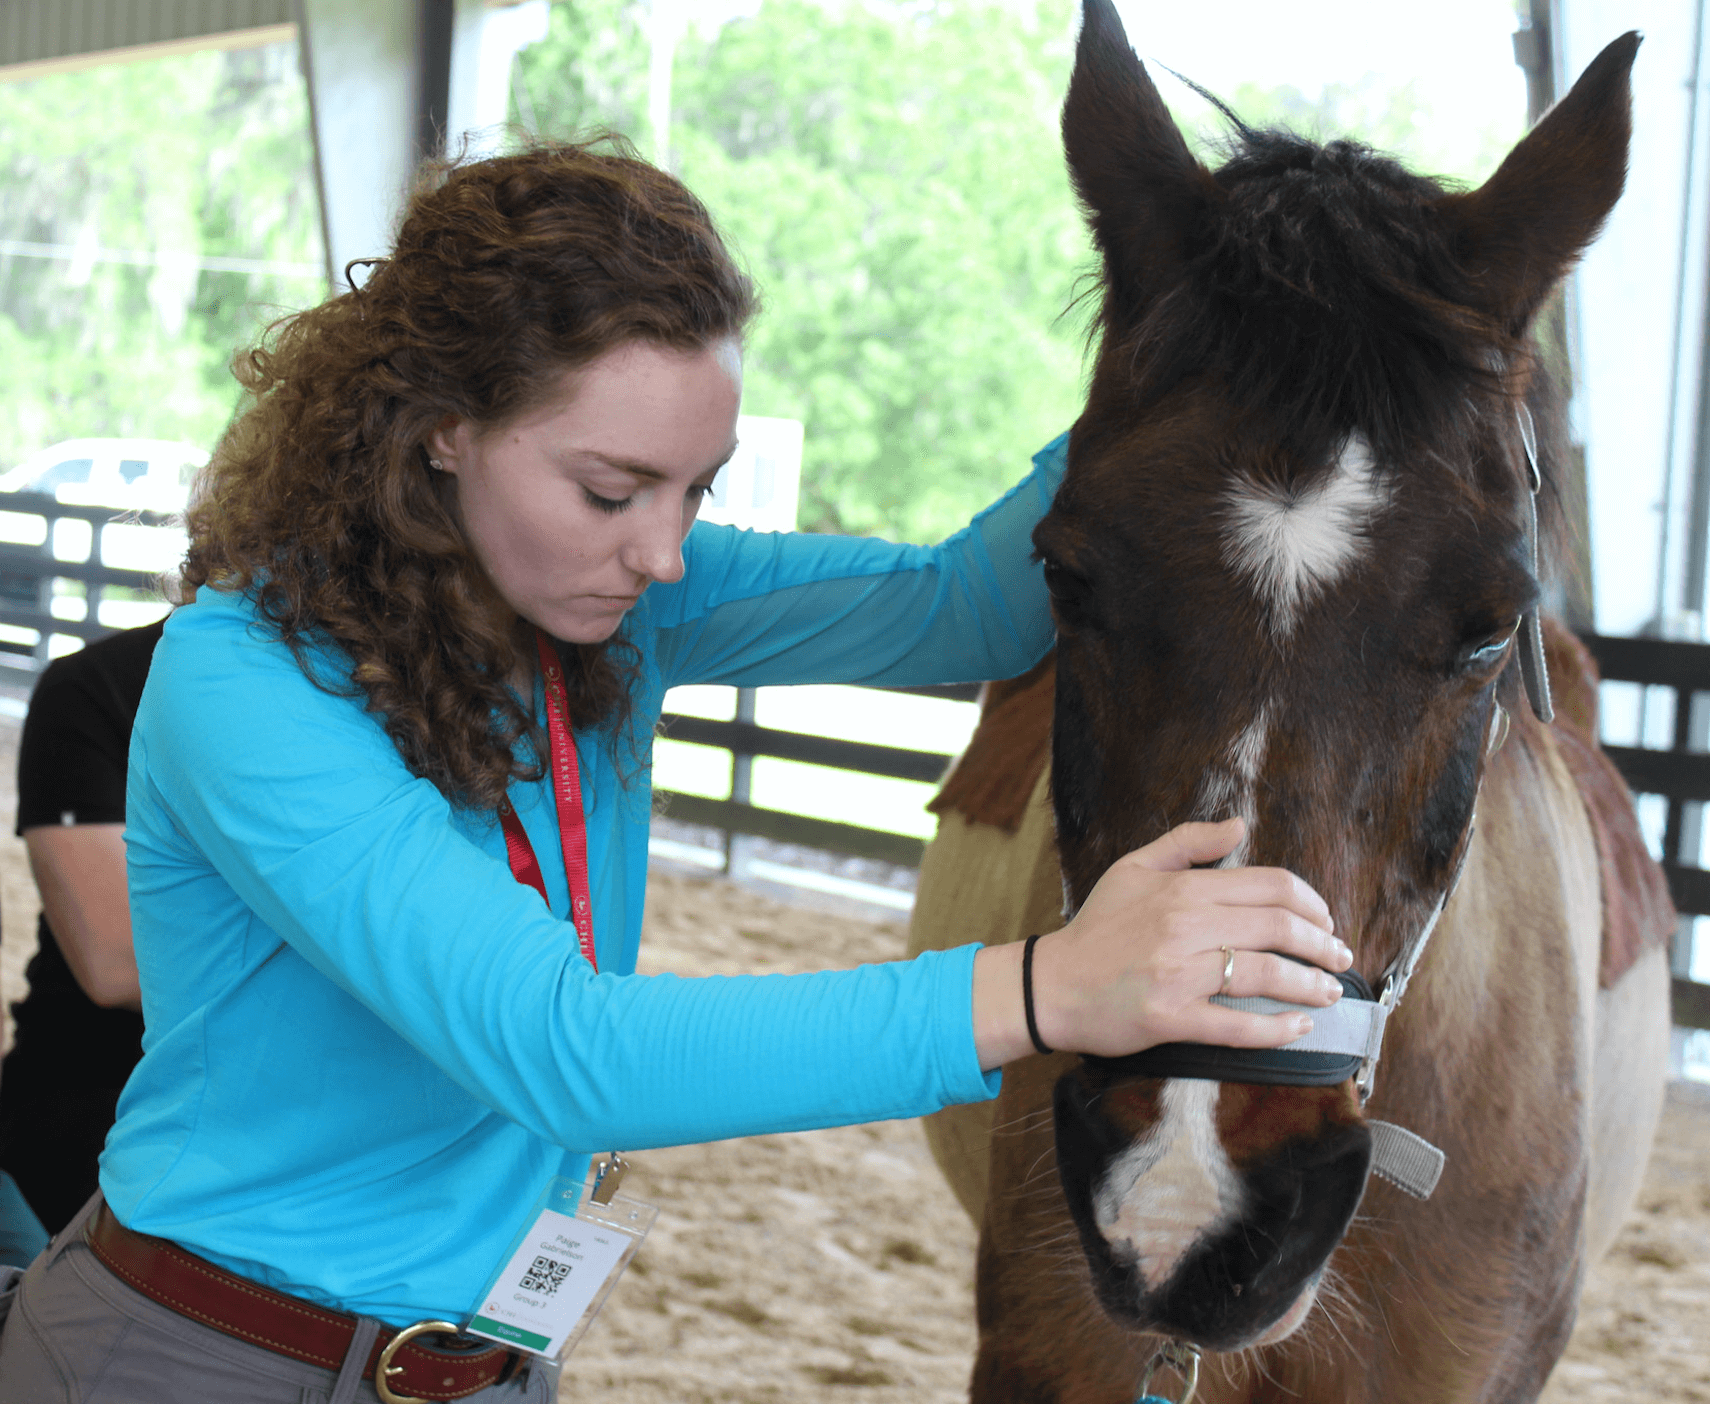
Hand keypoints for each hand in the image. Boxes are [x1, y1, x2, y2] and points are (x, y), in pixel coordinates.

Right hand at [971, 817, 1349, 1066]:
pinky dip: (1276, 1028)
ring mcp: (1178, 974)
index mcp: (1182, 889)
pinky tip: (1298, 1026)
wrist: (1052, 984)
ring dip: (1309, 984)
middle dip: (1321, 944)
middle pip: (1277, 928)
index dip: (1311, 903)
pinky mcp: (1171, 1017)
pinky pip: (1236, 1024)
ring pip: (1264, 974)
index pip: (1269, 886)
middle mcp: (1184, 927)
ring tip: (1328, 990)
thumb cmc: (1097, 928)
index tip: (1325, 920)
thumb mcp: (1134, 867)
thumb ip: (1188, 843)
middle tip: (1339, 957)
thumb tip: (1239, 825)